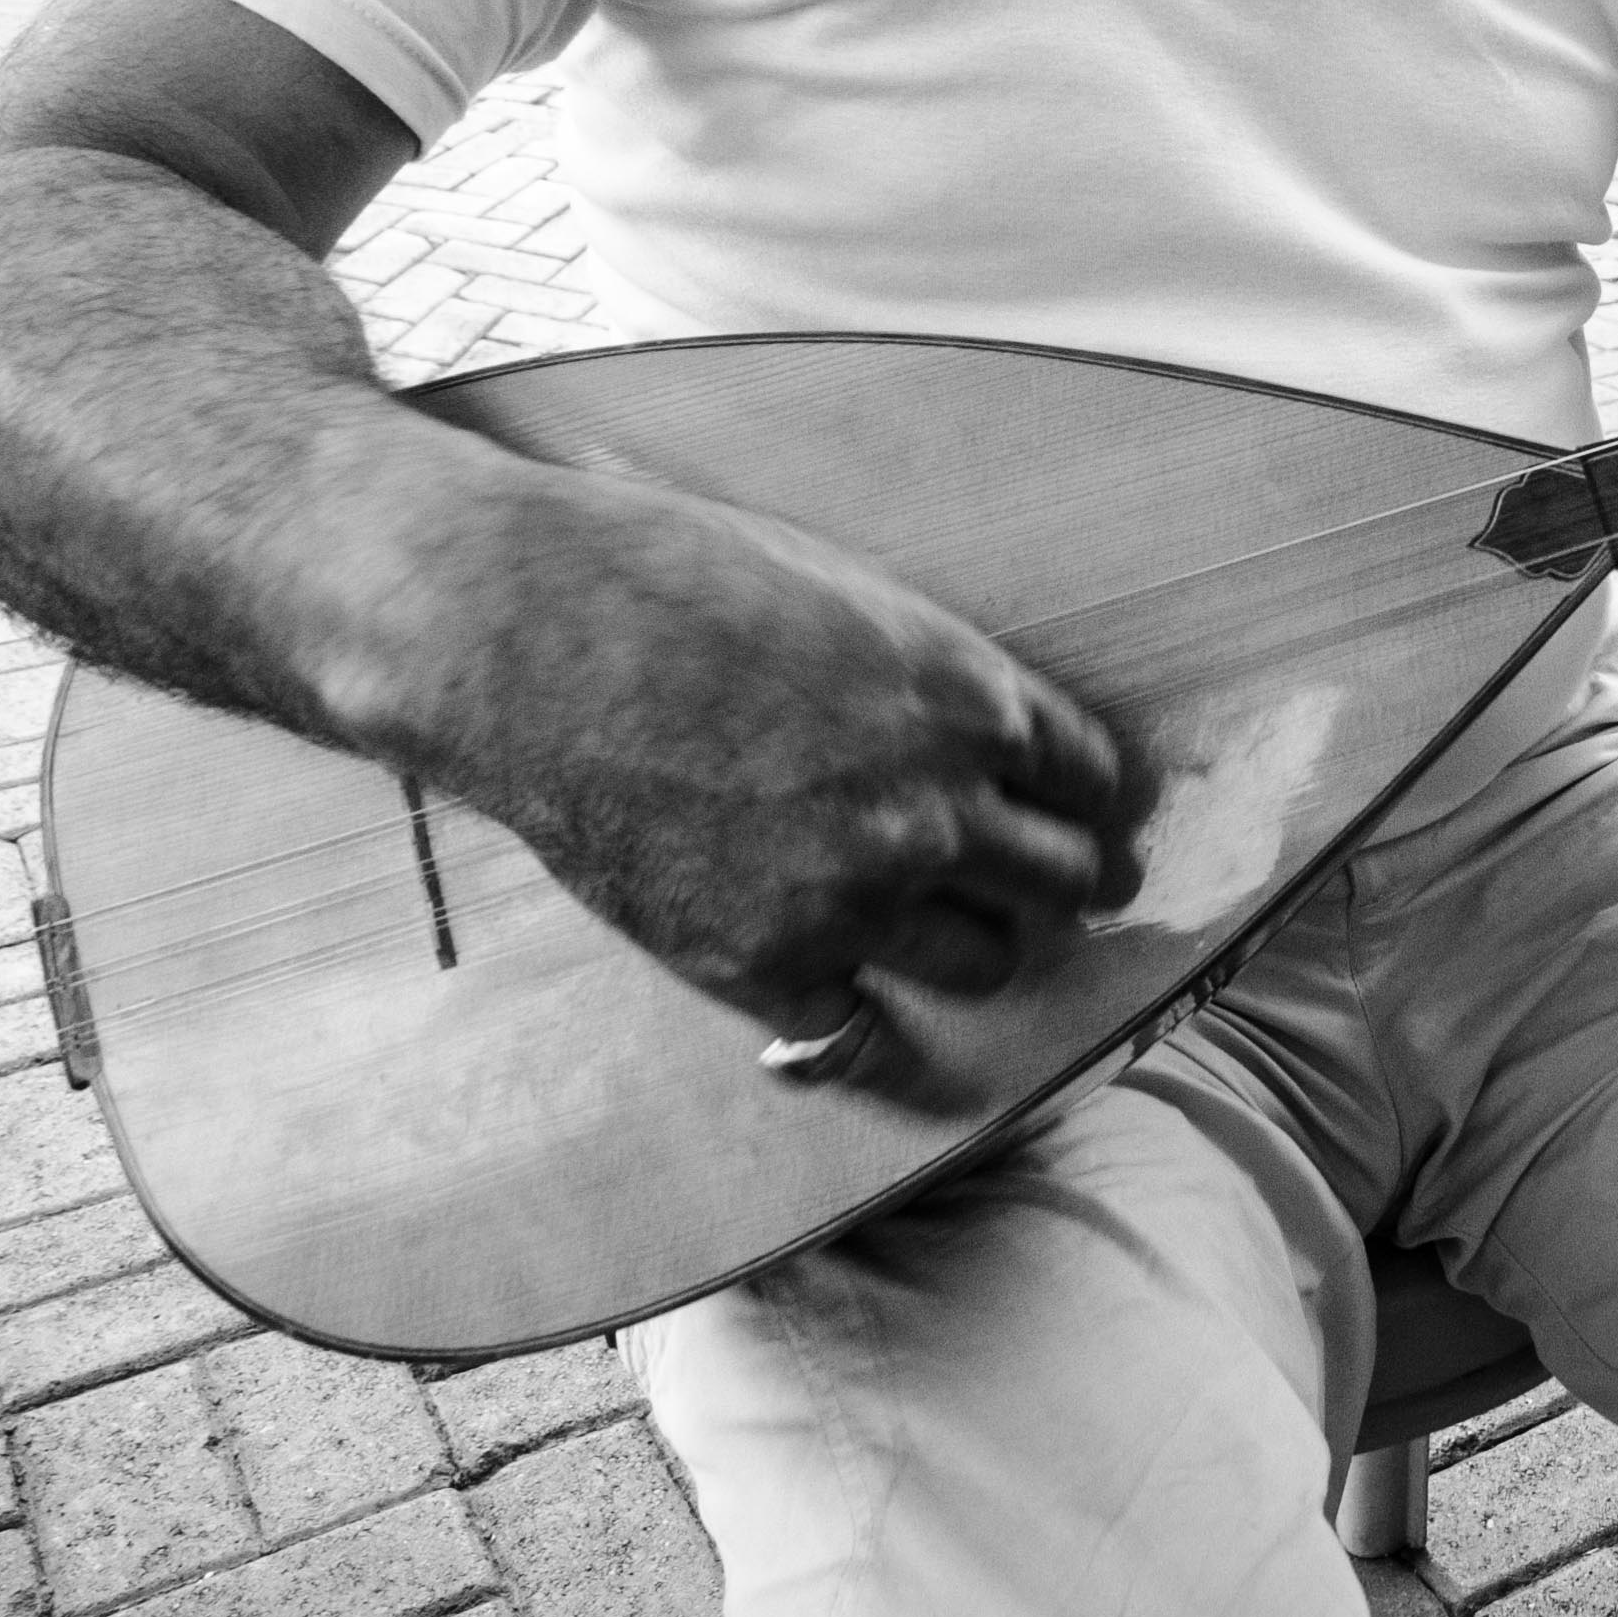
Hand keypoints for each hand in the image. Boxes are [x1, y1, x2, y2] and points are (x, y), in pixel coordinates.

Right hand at [333, 461, 1145, 1041]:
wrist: (525, 640)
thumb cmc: (673, 579)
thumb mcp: (846, 592)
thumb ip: (936, 674)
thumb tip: (1000, 730)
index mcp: (966, 699)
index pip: (1092, 778)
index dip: (1087, 797)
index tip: (1078, 811)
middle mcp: (933, 808)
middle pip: (1068, 880)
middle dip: (1068, 878)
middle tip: (1061, 887)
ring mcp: (854, 898)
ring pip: (992, 963)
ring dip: (982, 945)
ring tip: (957, 932)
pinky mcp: (765, 966)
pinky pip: (866, 1037)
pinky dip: (873, 1030)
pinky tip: (863, 1008)